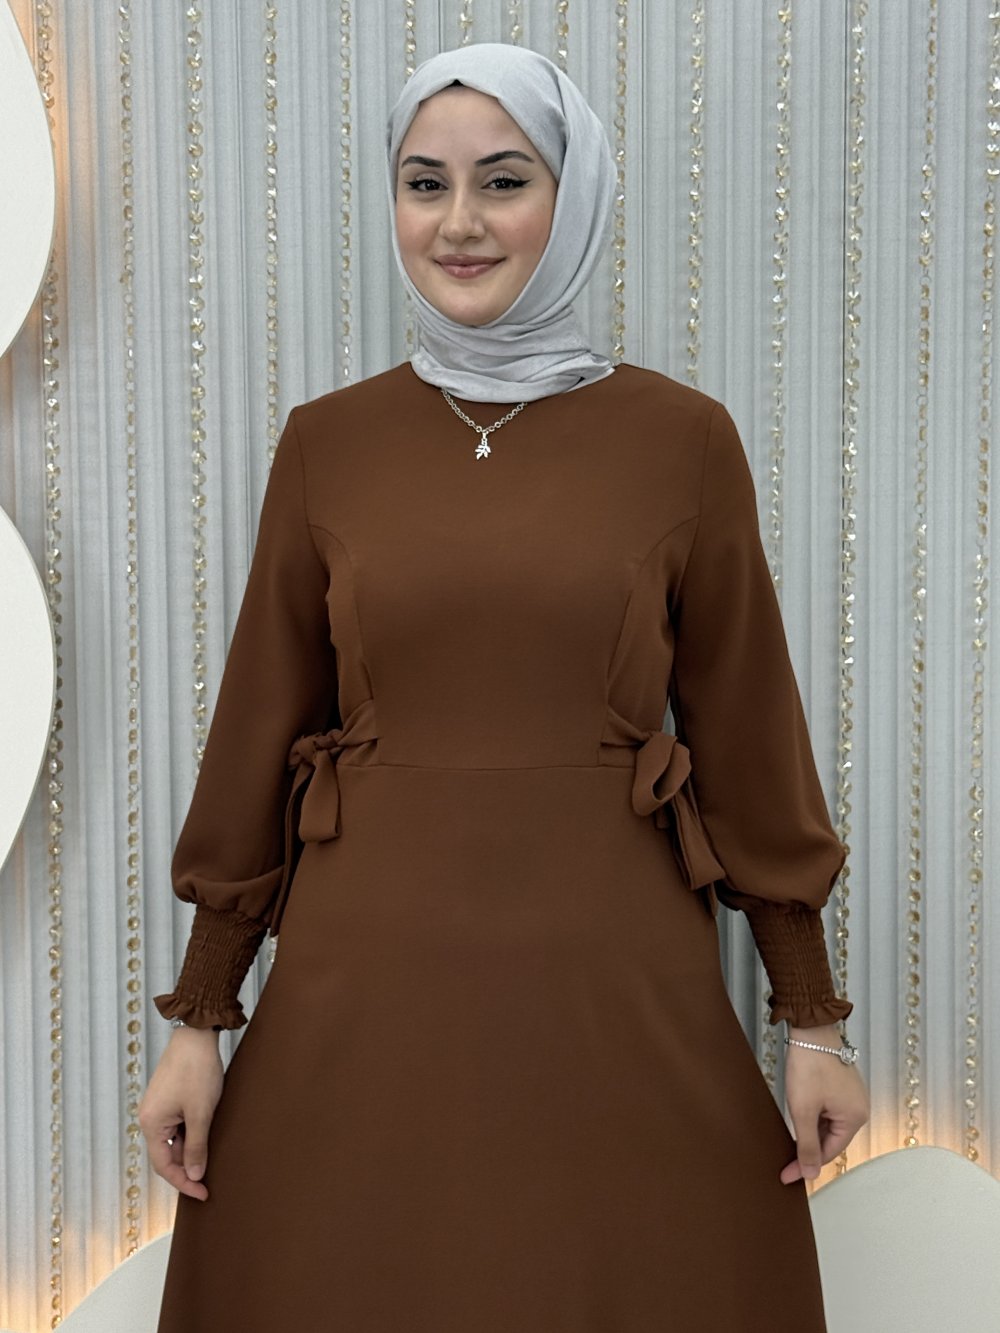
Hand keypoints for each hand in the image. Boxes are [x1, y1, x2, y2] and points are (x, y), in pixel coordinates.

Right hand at [138, 1026, 223, 1200]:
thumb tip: (193, 1175)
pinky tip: (208, 1130)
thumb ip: (196, 1147)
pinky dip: (191, 1131)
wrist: (197, 1035)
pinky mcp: (168, 1096)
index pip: (164, 1166)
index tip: (202, 1193)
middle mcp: (149, 1117)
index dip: (184, 1182)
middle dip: (188, 1166)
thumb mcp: (201, 1114)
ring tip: (212, 1150)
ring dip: (191, 1147)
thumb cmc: (198, 1071)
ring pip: (174, 1138)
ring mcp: (158, 1106)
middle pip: (167, 1153)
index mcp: (152, 1124)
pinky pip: (178, 1123)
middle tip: (210, 1179)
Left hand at [779, 1023, 869, 1185]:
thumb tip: (810, 1173)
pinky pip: (828, 1110)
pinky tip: (798, 1114)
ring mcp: (852, 1096)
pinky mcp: (842, 1086)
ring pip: (828, 1125)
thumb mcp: (803, 1110)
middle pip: (831, 1140)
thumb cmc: (809, 1066)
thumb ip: (807, 1145)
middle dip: (808, 1148)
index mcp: (856, 1118)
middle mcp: (859, 1108)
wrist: (810, 1030)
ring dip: (809, 1131)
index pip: (829, 1152)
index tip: (787, 1174)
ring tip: (788, 1135)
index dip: (806, 1165)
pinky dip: (813, 1116)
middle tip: (784, 1160)